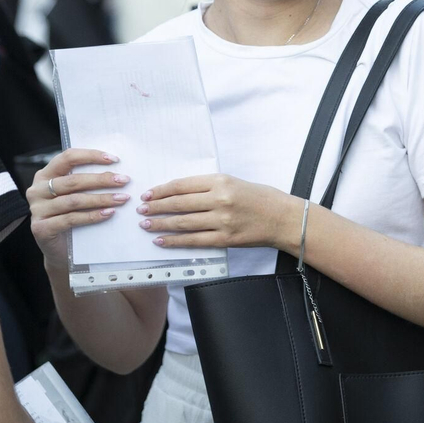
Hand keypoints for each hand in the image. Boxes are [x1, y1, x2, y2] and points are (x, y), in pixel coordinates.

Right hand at [27, 148, 129, 263]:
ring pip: (74, 200)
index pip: (67, 157)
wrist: (60, 252)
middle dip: (101, 179)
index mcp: (44, 175)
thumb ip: (85, 181)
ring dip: (101, 199)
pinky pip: (71, 219)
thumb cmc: (70, 217)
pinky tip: (108, 213)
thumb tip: (114, 169)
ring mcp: (37, 210)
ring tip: (121, 198)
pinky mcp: (41, 228)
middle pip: (73, 180)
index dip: (91, 156)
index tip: (114, 159)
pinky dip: (92, 216)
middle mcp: (37, 190)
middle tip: (123, 181)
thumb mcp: (74, 195)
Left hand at [136, 174, 298, 250]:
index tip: (148, 194)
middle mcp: (219, 199)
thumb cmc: (259, 198)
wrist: (282, 218)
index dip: (162, 191)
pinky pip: (194, 241)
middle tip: (141, 210)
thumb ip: (207, 186)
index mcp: (220, 181)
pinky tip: (162, 240)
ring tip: (146, 225)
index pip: (182, 185)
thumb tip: (177, 193)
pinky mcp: (225, 239)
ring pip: (183, 223)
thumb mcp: (233, 182)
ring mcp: (222, 221)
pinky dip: (175, 241)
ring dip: (161, 224)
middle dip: (156, 207)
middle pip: (179, 204)